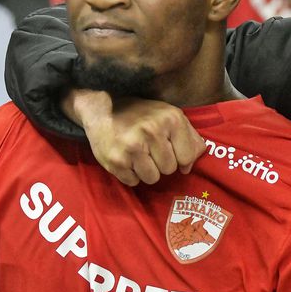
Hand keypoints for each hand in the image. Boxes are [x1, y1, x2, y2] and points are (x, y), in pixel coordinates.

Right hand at [66, 90, 205, 185]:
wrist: (101, 109)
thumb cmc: (140, 115)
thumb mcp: (169, 115)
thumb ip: (189, 138)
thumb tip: (188, 167)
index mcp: (170, 118)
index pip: (187, 157)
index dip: (179, 157)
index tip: (168, 148)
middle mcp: (152, 131)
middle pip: (169, 169)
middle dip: (160, 163)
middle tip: (148, 149)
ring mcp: (132, 147)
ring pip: (152, 178)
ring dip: (145, 171)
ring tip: (137, 154)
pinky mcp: (116, 161)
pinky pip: (133, 182)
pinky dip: (130, 174)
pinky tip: (125, 158)